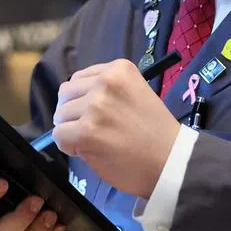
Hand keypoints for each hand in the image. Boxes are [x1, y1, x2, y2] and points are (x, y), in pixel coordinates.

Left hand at [52, 59, 180, 198]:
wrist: (171, 162)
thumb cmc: (154, 132)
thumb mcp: (135, 92)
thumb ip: (106, 89)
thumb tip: (73, 99)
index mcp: (119, 69)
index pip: (79, 79)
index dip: (84, 99)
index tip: (101, 114)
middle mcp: (106, 82)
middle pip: (66, 94)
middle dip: (74, 113)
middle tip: (94, 129)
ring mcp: (96, 106)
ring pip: (61, 115)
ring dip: (72, 130)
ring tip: (96, 140)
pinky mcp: (87, 131)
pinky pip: (60, 136)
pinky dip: (69, 146)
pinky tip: (88, 150)